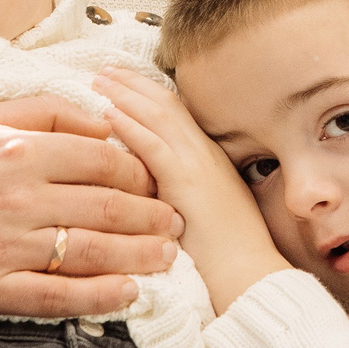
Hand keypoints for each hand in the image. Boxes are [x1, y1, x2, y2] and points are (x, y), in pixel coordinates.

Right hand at [0, 96, 182, 317]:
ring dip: (139, 256)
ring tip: (167, 256)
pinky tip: (128, 294)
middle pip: (107, 207)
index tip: (156, 181)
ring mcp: (2, 246)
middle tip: (179, 223)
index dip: (140, 172)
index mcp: (16, 149)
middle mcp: (15, 197)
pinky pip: (55, 297)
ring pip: (90, 252)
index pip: (104, 159)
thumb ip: (47, 112)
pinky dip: (97, 298)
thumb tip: (105, 121)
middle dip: (152, 216)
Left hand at [96, 71, 292, 311]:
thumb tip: (150, 186)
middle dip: (133, 84)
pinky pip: (154, 146)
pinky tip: (107, 114)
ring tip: (97, 80)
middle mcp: (205, 154)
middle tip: (103, 70)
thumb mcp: (202, 214)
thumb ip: (179, 193)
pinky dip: (129, 126)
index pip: (176, 114)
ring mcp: (199, 166)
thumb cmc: (227, 258)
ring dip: (125, 95)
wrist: (251, 277)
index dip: (147, 93)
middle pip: (165, 105)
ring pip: (158, 116)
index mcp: (210, 160)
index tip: (122, 82)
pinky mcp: (189, 184)